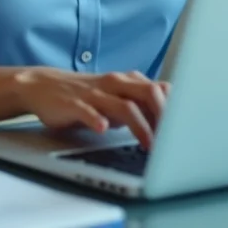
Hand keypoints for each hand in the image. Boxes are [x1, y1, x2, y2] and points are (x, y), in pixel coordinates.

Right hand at [12, 68, 169, 148]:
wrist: (43, 86)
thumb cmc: (86, 96)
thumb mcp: (117, 98)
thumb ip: (141, 105)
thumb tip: (171, 121)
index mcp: (127, 82)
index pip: (160, 91)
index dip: (175, 111)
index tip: (184, 132)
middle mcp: (115, 84)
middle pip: (148, 93)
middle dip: (164, 117)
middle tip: (173, 141)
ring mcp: (94, 93)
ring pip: (124, 106)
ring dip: (140, 126)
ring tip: (149, 145)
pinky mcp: (74, 103)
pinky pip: (87, 110)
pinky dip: (97, 119)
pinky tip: (103, 128)